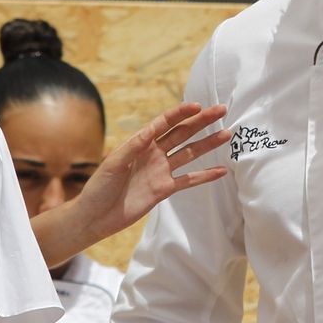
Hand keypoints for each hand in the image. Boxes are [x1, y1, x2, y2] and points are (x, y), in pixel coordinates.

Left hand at [80, 102, 230, 240]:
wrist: (96, 216)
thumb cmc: (99, 187)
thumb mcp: (113, 164)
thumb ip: (132, 148)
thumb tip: (150, 131)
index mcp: (140, 142)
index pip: (165, 123)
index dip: (181, 113)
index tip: (198, 106)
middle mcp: (154, 153)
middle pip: (182, 133)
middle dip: (201, 121)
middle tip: (221, 111)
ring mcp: (161, 171)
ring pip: (189, 154)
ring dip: (208, 144)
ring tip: (227, 134)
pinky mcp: (164, 189)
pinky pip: (189, 181)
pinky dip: (205, 176)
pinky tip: (221, 171)